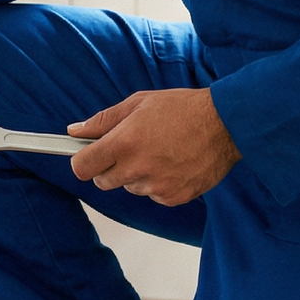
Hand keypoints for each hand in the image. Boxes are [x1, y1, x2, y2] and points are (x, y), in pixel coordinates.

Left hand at [69, 89, 239, 205]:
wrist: (224, 124)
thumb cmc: (182, 109)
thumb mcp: (138, 103)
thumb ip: (103, 120)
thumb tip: (75, 131)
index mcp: (124, 142)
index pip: (82, 167)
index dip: (82, 161)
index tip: (87, 156)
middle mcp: (137, 168)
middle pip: (103, 181)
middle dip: (109, 167)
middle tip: (129, 148)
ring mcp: (156, 186)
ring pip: (130, 188)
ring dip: (137, 174)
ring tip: (158, 151)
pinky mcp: (174, 197)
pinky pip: (154, 196)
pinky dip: (158, 183)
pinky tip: (173, 163)